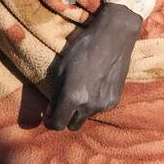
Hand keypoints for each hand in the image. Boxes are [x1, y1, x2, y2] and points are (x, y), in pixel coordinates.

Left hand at [44, 2, 140, 131]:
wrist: (114, 37)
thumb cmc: (84, 48)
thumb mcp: (62, 67)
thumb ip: (55, 93)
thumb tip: (51, 111)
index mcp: (73, 97)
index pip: (57, 125)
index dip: (50, 122)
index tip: (49, 116)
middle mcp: (89, 106)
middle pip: (72, 126)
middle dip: (66, 118)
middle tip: (64, 103)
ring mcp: (104, 105)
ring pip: (86, 116)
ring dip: (81, 109)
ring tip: (83, 88)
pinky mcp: (114, 100)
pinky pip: (99, 109)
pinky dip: (95, 102)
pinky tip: (96, 84)